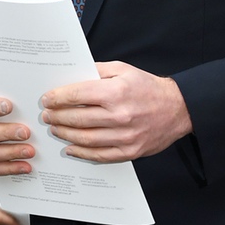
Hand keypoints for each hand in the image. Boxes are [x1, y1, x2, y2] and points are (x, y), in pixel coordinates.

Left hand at [40, 61, 192, 161]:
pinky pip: (100, 155)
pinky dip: (81, 153)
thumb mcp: (123, 69)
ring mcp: (125, 136)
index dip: (57, 98)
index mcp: (116, 92)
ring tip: (55, 128)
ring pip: (85, 139)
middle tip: (46, 115)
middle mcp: (120, 115)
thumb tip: (71, 77)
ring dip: (65, 134)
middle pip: (77, 119)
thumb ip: (96, 71)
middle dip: (57, 117)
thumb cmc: (148, 87)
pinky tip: (70, 147)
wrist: (178, 109)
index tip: (47, 99)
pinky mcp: (130, 151)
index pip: (77, 95)